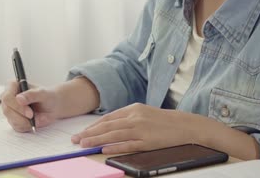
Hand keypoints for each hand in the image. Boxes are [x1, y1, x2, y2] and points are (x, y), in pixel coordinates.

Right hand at [0, 80, 59, 131]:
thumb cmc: (47, 96)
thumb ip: (31, 95)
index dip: (17, 107)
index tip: (30, 113)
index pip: (7, 98)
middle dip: (22, 117)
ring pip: (12, 120)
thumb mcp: (42, 94)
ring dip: (26, 122)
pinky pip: (16, 127)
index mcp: (13, 86)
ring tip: (36, 117)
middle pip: (7, 111)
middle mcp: (8, 98)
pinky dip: (27, 126)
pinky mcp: (13, 120)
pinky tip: (33, 121)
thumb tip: (18, 99)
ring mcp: (9, 109)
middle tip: (34, 118)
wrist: (52, 106)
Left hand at [71, 103, 203, 153]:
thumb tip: (107, 127)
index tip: (81, 132)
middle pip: (107, 126)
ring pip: (114, 135)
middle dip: (89, 133)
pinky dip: (115, 147)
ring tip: (84, 145)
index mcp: (133, 109)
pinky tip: (104, 149)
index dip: (93, 126)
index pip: (108, 118)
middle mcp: (135, 118)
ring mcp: (141, 129)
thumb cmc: (162, 120)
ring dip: (96, 140)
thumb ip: (126, 118)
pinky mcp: (148, 141)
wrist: (185, 125)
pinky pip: (128, 145)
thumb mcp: (143, 113)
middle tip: (75, 139)